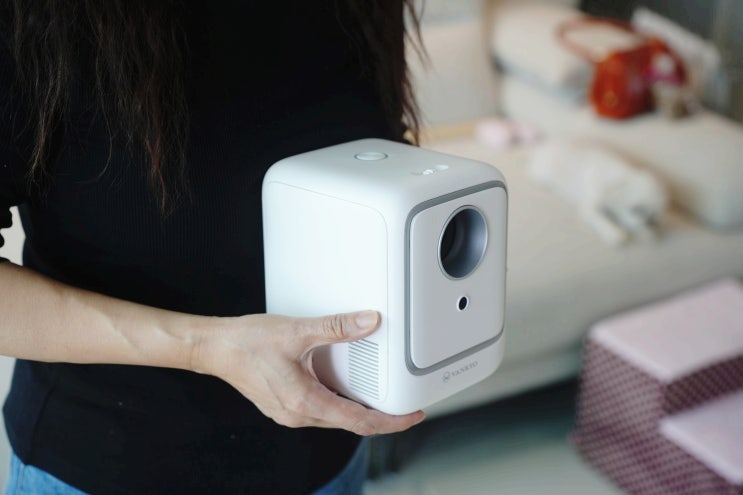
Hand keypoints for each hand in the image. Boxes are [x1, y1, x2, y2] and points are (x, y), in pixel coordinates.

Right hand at [190, 310, 424, 435]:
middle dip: (380, 418)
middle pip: (350, 424)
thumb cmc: (246, 343)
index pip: (359, 422)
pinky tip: (344, 389)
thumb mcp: (297, 331)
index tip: (411, 417)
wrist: (213, 348)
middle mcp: (297, 414)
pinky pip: (320, 410)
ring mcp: (289, 412)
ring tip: (380, 398)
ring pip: (335, 418)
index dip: (390, 422)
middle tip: (404, 407)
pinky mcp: (284, 405)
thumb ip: (336, 327)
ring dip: (359, 410)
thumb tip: (368, 322)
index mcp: (304, 401)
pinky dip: (339, 403)